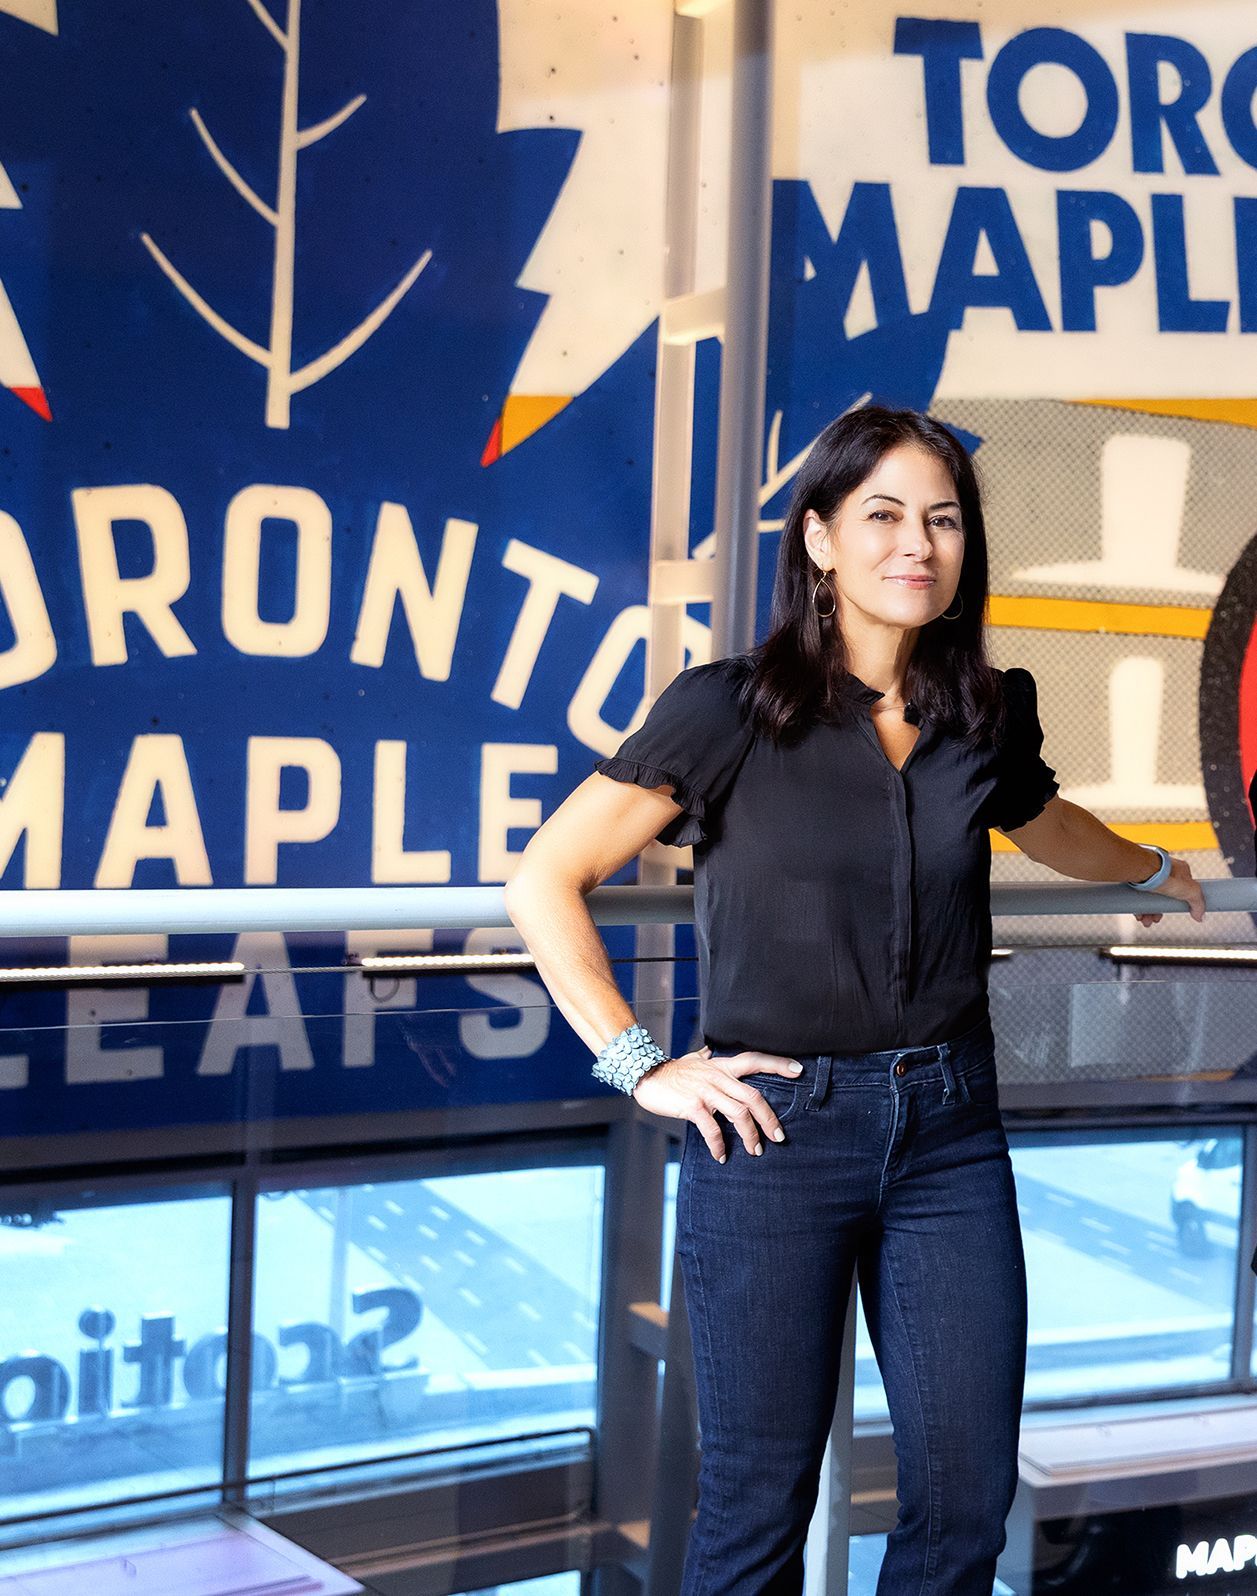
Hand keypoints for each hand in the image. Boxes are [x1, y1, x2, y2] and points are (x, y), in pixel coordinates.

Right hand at [631, 1044, 803, 1162]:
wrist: (646, 1076)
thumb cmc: (671, 1071)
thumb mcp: (693, 1060)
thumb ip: (704, 1058)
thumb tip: (707, 1050)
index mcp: (722, 1066)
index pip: (755, 1060)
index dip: (778, 1064)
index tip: (798, 1070)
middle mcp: (718, 1077)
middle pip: (753, 1096)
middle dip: (769, 1119)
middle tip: (779, 1137)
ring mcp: (706, 1091)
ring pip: (739, 1113)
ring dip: (750, 1135)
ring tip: (755, 1150)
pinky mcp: (693, 1106)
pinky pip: (712, 1128)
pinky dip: (719, 1144)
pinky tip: (722, 1155)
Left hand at [1132, 853, 1204, 925]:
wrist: (1142, 869)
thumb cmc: (1166, 875)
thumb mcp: (1191, 891)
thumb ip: (1198, 903)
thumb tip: (1200, 916)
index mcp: (1178, 871)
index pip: (1182, 889)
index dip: (1178, 903)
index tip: (1173, 911)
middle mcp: (1163, 872)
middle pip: (1163, 896)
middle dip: (1159, 911)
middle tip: (1156, 920)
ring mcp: (1147, 875)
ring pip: (1149, 898)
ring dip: (1148, 912)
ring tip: (1146, 921)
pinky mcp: (1135, 879)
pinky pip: (1137, 896)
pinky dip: (1138, 907)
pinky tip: (1139, 915)